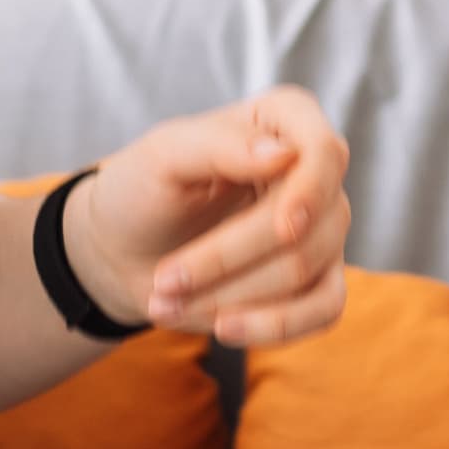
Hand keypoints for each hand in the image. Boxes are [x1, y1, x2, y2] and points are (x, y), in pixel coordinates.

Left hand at [63, 87, 352, 347]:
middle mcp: (315, 173)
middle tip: (163, 281)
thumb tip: (284, 154)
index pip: (324, 152)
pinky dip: (272, 327)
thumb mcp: (163, 155)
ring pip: (305, 274)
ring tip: (166, 303)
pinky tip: (223, 328)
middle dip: (228, 262)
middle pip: (306, 229)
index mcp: (286, 121)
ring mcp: (323, 229)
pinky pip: (322, 312)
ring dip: (231, 299)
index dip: (309, 193)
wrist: (124, 248)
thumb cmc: (143, 190)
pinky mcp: (318, 280)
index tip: (282, 229)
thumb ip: (220, 143)